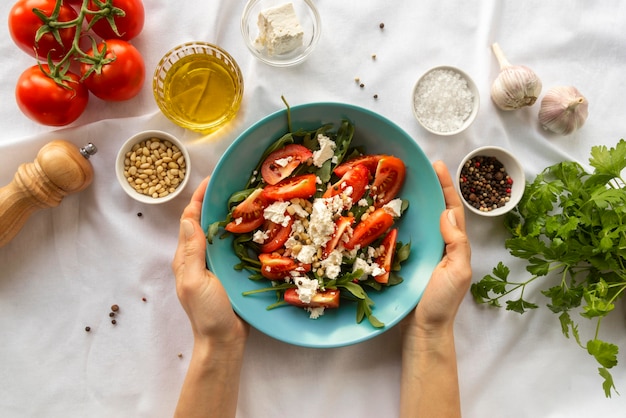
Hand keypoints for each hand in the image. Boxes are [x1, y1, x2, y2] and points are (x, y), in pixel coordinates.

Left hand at [172, 176, 248, 347]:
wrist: (224, 341)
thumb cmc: (207, 314)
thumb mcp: (195, 282)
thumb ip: (192, 252)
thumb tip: (189, 219)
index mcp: (186, 257)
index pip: (190, 220)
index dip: (198, 199)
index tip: (211, 180)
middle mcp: (200, 257)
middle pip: (206, 222)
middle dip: (216, 201)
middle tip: (235, 184)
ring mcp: (216, 264)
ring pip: (222, 232)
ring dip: (231, 215)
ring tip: (248, 198)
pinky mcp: (232, 272)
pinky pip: (236, 246)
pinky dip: (243, 233)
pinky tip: (257, 225)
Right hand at [399, 160, 470, 417]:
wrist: (422, 330)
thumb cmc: (442, 303)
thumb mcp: (457, 272)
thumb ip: (457, 243)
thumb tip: (447, 213)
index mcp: (454, 245)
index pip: (452, 209)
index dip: (447, 186)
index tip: (436, 165)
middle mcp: (439, 244)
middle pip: (435, 209)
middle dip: (429, 187)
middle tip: (414, 168)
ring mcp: (422, 252)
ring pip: (418, 220)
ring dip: (411, 201)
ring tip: (397, 182)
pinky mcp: (405, 261)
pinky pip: (401, 235)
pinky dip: (395, 221)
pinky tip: (383, 212)